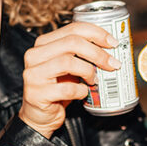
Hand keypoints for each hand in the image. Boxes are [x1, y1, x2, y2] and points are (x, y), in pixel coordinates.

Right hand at [19, 21, 120, 137]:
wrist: (39, 116)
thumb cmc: (57, 89)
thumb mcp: (68, 67)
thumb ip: (81, 55)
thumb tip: (111, 49)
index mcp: (43, 43)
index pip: (73, 29)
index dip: (97, 33)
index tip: (113, 43)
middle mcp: (35, 55)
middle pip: (72, 43)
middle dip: (97, 53)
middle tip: (113, 63)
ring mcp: (33, 74)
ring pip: (68, 62)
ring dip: (88, 71)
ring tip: (95, 80)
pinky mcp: (36, 94)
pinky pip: (66, 89)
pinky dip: (81, 91)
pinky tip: (84, 93)